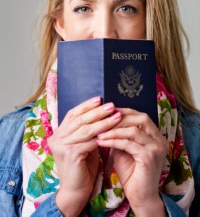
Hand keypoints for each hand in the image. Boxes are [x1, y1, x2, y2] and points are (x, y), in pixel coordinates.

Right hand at [47, 97, 121, 215]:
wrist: (75, 191)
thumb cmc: (82, 167)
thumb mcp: (83, 144)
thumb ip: (87, 131)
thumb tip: (102, 112)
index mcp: (59, 133)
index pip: (73, 114)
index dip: (86, 105)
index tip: (100, 99)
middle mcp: (56, 138)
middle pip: (79, 119)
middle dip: (97, 111)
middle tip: (112, 105)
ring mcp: (61, 146)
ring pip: (85, 129)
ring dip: (103, 122)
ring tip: (116, 115)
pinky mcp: (69, 154)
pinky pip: (89, 142)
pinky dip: (103, 136)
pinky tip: (114, 132)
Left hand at [96, 108, 167, 216]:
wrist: (140, 197)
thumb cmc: (132, 173)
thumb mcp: (124, 149)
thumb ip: (120, 136)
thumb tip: (107, 121)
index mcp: (155, 136)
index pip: (140, 116)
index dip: (124, 112)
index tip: (107, 112)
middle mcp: (159, 140)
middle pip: (141, 119)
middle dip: (120, 118)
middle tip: (103, 119)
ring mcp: (156, 148)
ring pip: (133, 130)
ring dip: (113, 130)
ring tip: (99, 132)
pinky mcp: (149, 157)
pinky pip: (128, 144)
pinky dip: (113, 141)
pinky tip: (102, 141)